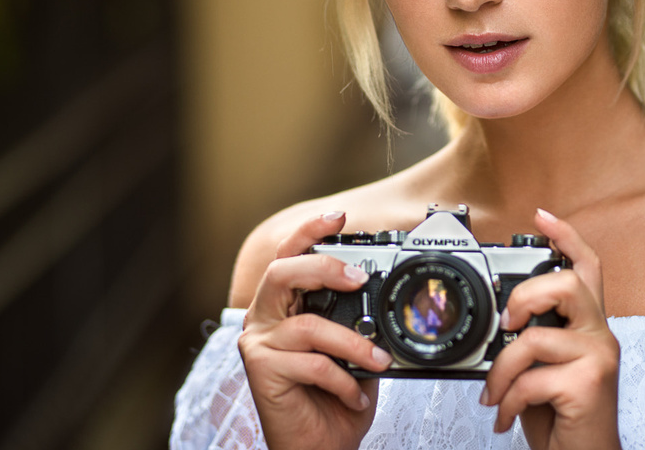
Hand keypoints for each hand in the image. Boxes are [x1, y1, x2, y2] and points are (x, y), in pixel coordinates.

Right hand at [238, 212, 393, 449]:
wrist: (319, 446)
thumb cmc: (333, 396)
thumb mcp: (351, 347)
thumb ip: (355, 317)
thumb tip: (385, 290)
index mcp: (283, 305)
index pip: (287, 256)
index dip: (309, 232)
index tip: (339, 217)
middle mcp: (264, 319)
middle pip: (281, 273)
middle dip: (324, 267)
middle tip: (359, 278)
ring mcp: (259, 345)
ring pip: (306, 324)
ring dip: (352, 342)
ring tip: (378, 360)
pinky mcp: (262, 372)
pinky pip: (312, 364)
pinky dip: (343, 379)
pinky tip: (355, 395)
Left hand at [481, 209, 621, 449]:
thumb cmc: (562, 417)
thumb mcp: (543, 370)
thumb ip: (532, 341)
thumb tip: (498, 327)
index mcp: (588, 326)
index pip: (586, 267)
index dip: (566, 237)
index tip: (541, 216)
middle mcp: (600, 335)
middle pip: (567, 284)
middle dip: (523, 298)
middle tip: (505, 328)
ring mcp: (598, 358)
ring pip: (535, 339)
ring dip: (502, 372)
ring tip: (495, 394)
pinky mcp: (590, 384)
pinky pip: (532, 380)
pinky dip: (508, 401)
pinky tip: (506, 416)